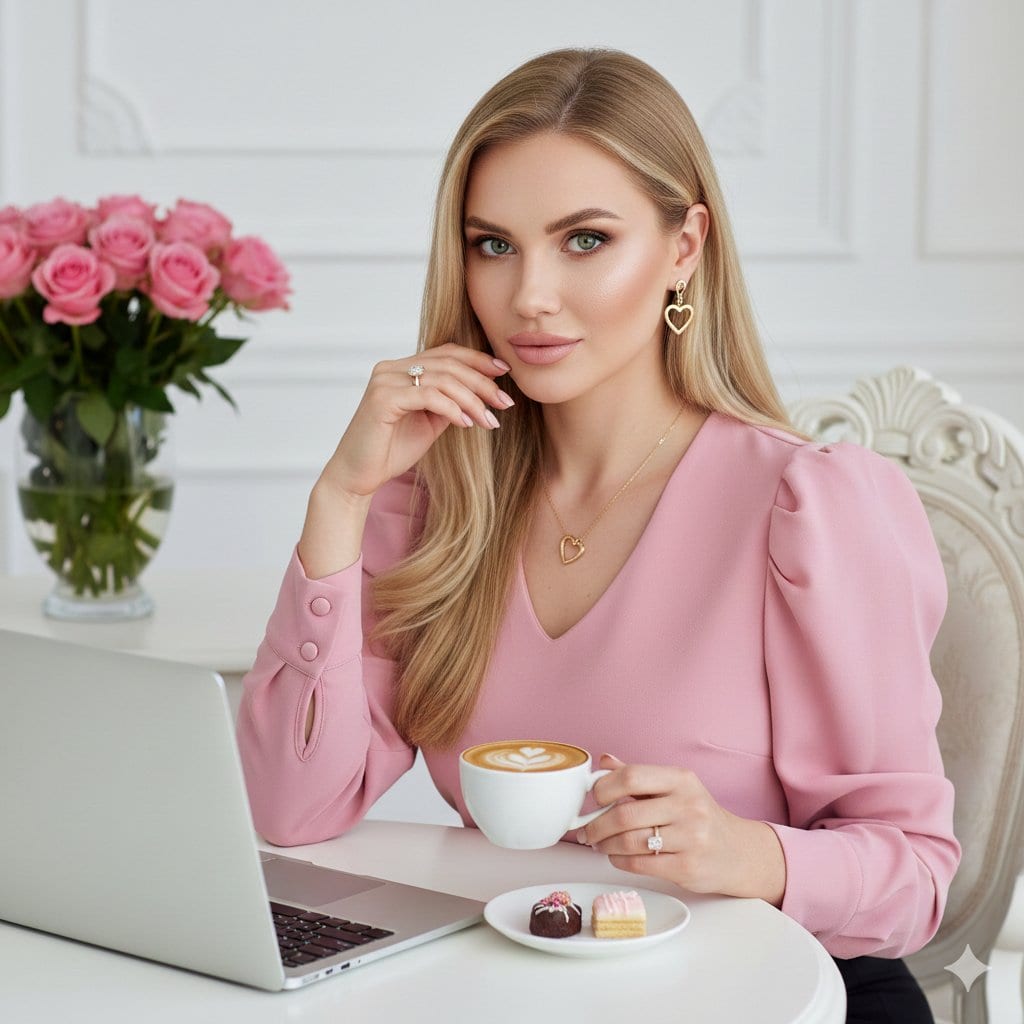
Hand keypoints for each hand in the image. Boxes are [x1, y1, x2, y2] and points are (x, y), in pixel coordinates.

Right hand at [320, 342, 513, 498]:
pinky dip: (453, 409)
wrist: (358, 476)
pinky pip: (429, 396)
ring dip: (472, 400)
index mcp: (401, 368)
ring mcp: (385, 381)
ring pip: (443, 379)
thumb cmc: (391, 450)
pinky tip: (467, 424)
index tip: (504, 372)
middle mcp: (391, 368)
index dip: (478, 359)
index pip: (446, 353)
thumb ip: (449, 402)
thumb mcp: (429, 422)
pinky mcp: (383, 398)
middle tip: (505, 403)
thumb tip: (482, 391)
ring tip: (489, 421)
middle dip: (483, 383)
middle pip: (449, 363)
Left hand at [577, 754, 786, 904]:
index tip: (593, 798)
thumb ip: (638, 776)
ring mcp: (690, 838)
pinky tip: (616, 856)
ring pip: (629, 842)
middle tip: (586, 830)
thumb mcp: (675, 788)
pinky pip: (639, 864)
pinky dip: (619, 861)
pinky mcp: (688, 867)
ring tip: (599, 844)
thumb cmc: (699, 817)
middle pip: (625, 814)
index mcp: (681, 779)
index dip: (603, 788)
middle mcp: (688, 805)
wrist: (738, 853)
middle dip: (596, 824)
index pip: (631, 776)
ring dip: (604, 845)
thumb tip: (603, 760)